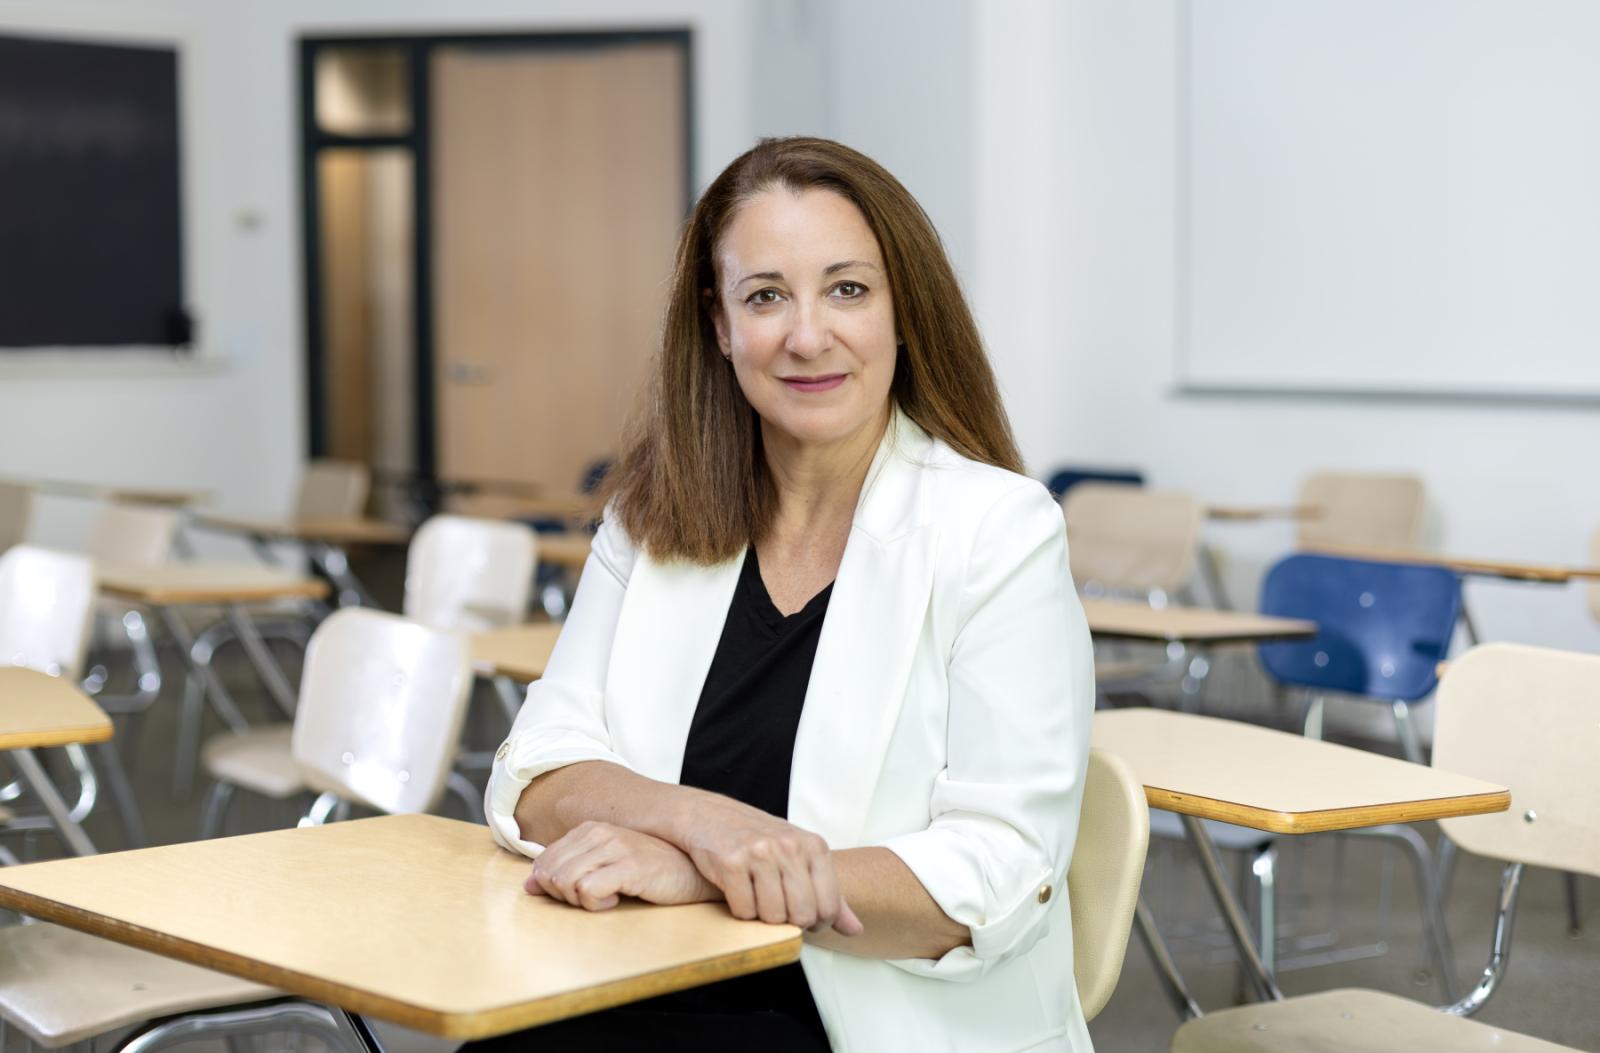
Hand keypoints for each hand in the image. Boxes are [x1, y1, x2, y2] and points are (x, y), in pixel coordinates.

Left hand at [526, 821, 719, 910]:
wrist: (693, 872)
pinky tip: (615, 900)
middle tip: (592, 899)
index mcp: (589, 830)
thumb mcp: (603, 867)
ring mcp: (615, 848)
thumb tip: (529, 886)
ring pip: (566, 882)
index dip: (552, 887)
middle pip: (551, 874)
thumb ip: (567, 870)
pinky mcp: (629, 866)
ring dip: (581, 901)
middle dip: (564, 896)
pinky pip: (588, 891)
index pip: (543, 863)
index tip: (579, 894)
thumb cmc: (649, 872)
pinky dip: (596, 905)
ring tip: (605, 898)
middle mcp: (599, 833)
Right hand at [670, 794, 862, 936]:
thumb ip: (831, 896)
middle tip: (776, 910)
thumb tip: (856, 930)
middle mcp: (790, 846)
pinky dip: (740, 911)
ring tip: (756, 898)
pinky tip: (738, 892)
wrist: (710, 816)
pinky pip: (744, 911)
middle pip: (802, 915)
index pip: (828, 907)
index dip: (816, 923)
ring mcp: (760, 853)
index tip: (801, 917)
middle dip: (789, 923)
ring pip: (773, 916)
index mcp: (814, 846)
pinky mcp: (731, 862)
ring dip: (763, 918)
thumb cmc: (761, 841)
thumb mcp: (802, 859)